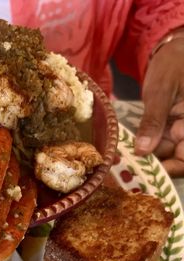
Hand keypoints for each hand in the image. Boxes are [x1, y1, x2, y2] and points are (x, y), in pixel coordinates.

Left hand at [134, 35, 183, 176]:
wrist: (174, 51)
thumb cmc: (173, 63)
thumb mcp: (160, 91)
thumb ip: (154, 121)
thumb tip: (143, 151)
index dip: (173, 168)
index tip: (146, 171)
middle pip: (180, 159)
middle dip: (155, 165)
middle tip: (127, 167)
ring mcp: (183, 131)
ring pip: (168, 155)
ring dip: (147, 159)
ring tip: (122, 160)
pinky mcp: (172, 130)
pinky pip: (161, 145)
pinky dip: (145, 149)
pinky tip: (128, 151)